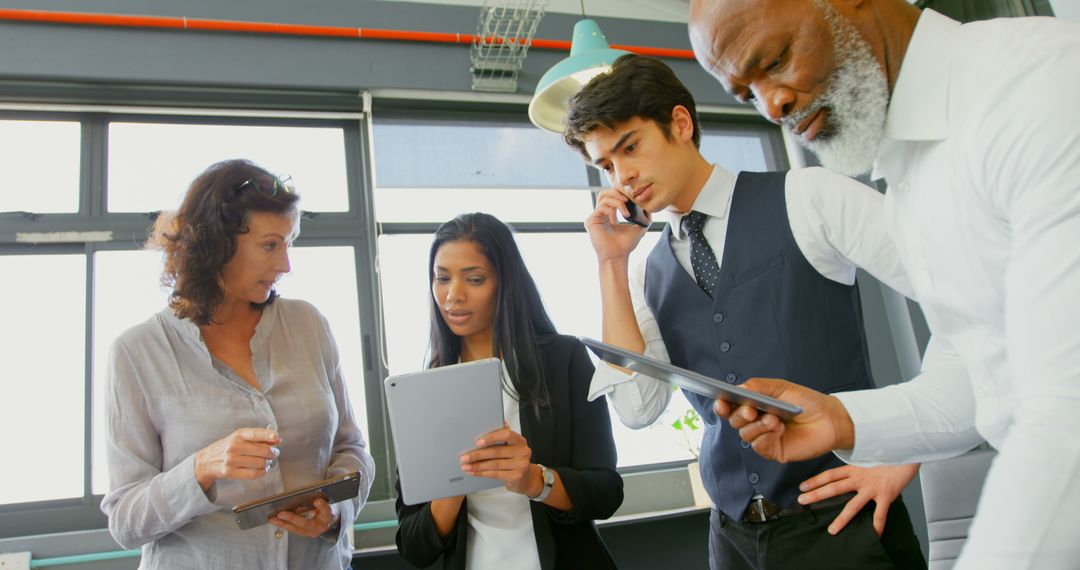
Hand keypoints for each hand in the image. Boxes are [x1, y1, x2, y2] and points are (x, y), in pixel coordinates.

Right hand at [193, 427, 279, 489]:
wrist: (206, 462)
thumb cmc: (226, 448)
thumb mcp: (239, 437)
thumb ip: (257, 437)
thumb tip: (276, 440)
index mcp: (237, 435)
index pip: (255, 434)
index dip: (268, 436)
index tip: (276, 438)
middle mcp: (234, 446)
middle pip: (263, 451)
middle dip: (273, 453)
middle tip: (274, 454)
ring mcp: (231, 460)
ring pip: (260, 463)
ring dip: (268, 463)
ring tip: (267, 462)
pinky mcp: (230, 473)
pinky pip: (254, 474)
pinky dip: (262, 472)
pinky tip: (262, 469)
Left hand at [269, 497, 337, 537]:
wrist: (326, 522)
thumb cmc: (323, 511)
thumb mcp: (324, 504)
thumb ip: (320, 503)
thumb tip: (315, 501)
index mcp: (326, 517)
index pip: (325, 511)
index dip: (321, 506)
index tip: (317, 501)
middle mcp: (319, 527)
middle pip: (306, 523)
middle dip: (292, 518)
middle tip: (280, 514)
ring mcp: (310, 532)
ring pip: (296, 528)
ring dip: (283, 523)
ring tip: (272, 519)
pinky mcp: (303, 533)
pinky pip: (293, 529)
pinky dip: (283, 524)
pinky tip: (275, 521)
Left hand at [459, 423, 536, 495]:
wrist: (525, 477)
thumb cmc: (513, 459)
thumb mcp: (510, 446)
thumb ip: (501, 437)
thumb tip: (486, 425)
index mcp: (519, 440)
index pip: (506, 434)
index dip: (491, 438)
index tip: (477, 442)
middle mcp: (523, 451)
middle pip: (497, 451)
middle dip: (477, 454)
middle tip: (464, 457)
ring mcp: (521, 464)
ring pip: (494, 464)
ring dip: (477, 465)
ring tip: (465, 466)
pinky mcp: (516, 476)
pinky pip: (495, 474)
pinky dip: (482, 473)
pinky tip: (473, 472)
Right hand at [585, 189, 648, 263]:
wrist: (617, 257)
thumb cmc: (626, 245)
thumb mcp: (639, 228)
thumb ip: (643, 217)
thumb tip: (648, 207)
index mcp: (609, 215)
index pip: (612, 196)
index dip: (621, 193)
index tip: (632, 198)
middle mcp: (600, 215)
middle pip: (605, 192)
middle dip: (617, 193)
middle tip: (628, 200)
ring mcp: (595, 217)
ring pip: (603, 197)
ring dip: (617, 202)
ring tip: (626, 213)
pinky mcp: (590, 221)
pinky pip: (602, 207)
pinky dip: (612, 211)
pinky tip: (616, 222)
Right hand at [714, 378, 853, 462]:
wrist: (829, 419)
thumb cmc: (806, 402)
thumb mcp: (781, 388)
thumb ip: (758, 386)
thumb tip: (739, 388)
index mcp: (755, 404)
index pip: (731, 406)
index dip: (722, 405)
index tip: (720, 402)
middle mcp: (756, 421)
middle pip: (734, 421)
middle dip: (740, 415)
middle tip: (751, 410)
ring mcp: (764, 437)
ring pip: (745, 434)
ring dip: (757, 426)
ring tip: (774, 420)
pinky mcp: (773, 450)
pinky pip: (759, 446)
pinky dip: (766, 437)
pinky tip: (779, 430)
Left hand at [797, 463, 919, 536]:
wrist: (908, 449)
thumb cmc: (889, 453)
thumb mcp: (869, 457)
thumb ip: (859, 465)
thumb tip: (851, 472)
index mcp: (855, 468)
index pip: (830, 475)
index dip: (815, 480)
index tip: (802, 487)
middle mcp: (860, 478)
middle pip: (834, 488)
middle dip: (817, 495)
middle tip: (802, 501)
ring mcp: (872, 487)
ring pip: (853, 505)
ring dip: (842, 519)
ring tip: (832, 530)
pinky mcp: (886, 495)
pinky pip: (880, 514)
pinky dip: (877, 526)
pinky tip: (874, 536)